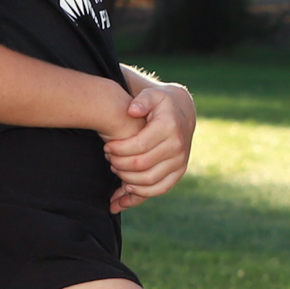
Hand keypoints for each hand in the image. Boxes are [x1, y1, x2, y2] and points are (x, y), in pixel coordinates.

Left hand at [103, 77, 195, 209]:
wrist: (182, 113)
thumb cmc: (161, 103)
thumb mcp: (152, 94)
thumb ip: (142, 99)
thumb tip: (132, 110)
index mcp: (169, 127)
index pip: (139, 145)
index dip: (119, 149)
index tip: (107, 147)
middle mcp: (178, 147)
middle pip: (142, 165)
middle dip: (120, 164)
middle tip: (108, 158)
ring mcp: (180, 161)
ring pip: (150, 180)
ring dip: (127, 179)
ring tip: (115, 169)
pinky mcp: (179, 172)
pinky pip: (160, 189)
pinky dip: (142, 193)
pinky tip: (125, 189)